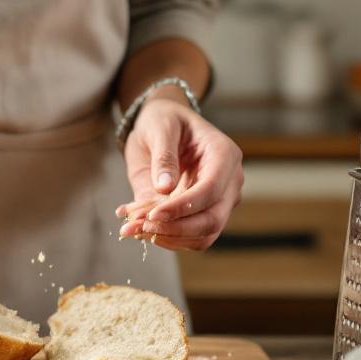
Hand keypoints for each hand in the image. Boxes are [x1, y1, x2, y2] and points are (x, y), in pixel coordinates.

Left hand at [116, 93, 242, 250]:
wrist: (162, 126)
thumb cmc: (164, 120)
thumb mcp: (160, 128)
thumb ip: (164, 156)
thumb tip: (165, 188)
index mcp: (224, 155)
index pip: (211, 190)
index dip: (182, 208)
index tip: (151, 215)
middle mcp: (229, 181)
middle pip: (212, 220)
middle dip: (174, 229)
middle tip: (137, 227)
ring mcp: (220, 200)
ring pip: (202, 236)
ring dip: (167, 238)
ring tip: (131, 228)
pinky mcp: (202, 213)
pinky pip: (189, 237)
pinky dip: (163, 237)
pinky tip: (135, 227)